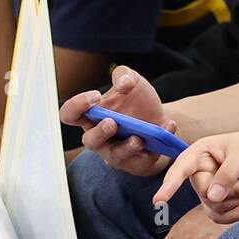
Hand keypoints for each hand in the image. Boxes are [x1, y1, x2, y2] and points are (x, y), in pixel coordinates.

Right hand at [60, 65, 177, 176]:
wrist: (161, 119)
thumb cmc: (137, 101)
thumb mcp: (132, 81)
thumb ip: (124, 75)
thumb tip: (123, 84)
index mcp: (91, 116)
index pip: (70, 114)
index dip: (76, 106)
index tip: (95, 96)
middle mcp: (99, 138)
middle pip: (89, 140)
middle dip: (100, 133)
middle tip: (112, 122)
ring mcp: (116, 153)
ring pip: (114, 156)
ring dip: (127, 147)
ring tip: (138, 138)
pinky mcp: (135, 164)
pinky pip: (142, 161)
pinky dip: (156, 146)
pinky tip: (168, 127)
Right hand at [152, 130, 238, 223]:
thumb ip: (228, 174)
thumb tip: (212, 198)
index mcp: (201, 153)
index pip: (181, 168)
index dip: (169, 184)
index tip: (159, 201)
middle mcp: (200, 172)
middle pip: (205, 193)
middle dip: (234, 191)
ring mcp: (209, 189)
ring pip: (215, 207)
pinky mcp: (220, 203)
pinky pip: (221, 217)